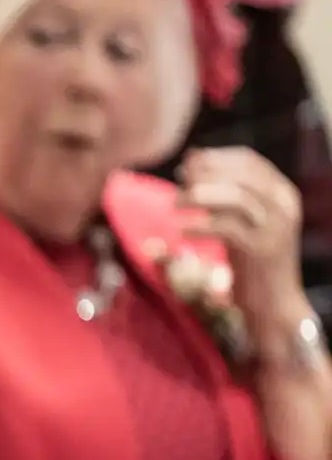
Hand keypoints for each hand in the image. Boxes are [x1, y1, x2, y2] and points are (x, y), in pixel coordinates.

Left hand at [180, 147, 307, 332]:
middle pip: (241, 175)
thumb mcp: (241, 219)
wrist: (273, 301)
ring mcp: (275, 227)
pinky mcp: (261, 249)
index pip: (249, 160)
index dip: (215, 157)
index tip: (187, 162)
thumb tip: (191, 158)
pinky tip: (181, 230)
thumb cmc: (251, 258)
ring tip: (174, 202)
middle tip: (178, 180)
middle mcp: (284, 206)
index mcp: (282, 192)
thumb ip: (222, 192)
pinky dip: (200, 225)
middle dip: (205, 173)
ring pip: (235, 198)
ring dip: (199, 195)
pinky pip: (226, 228)